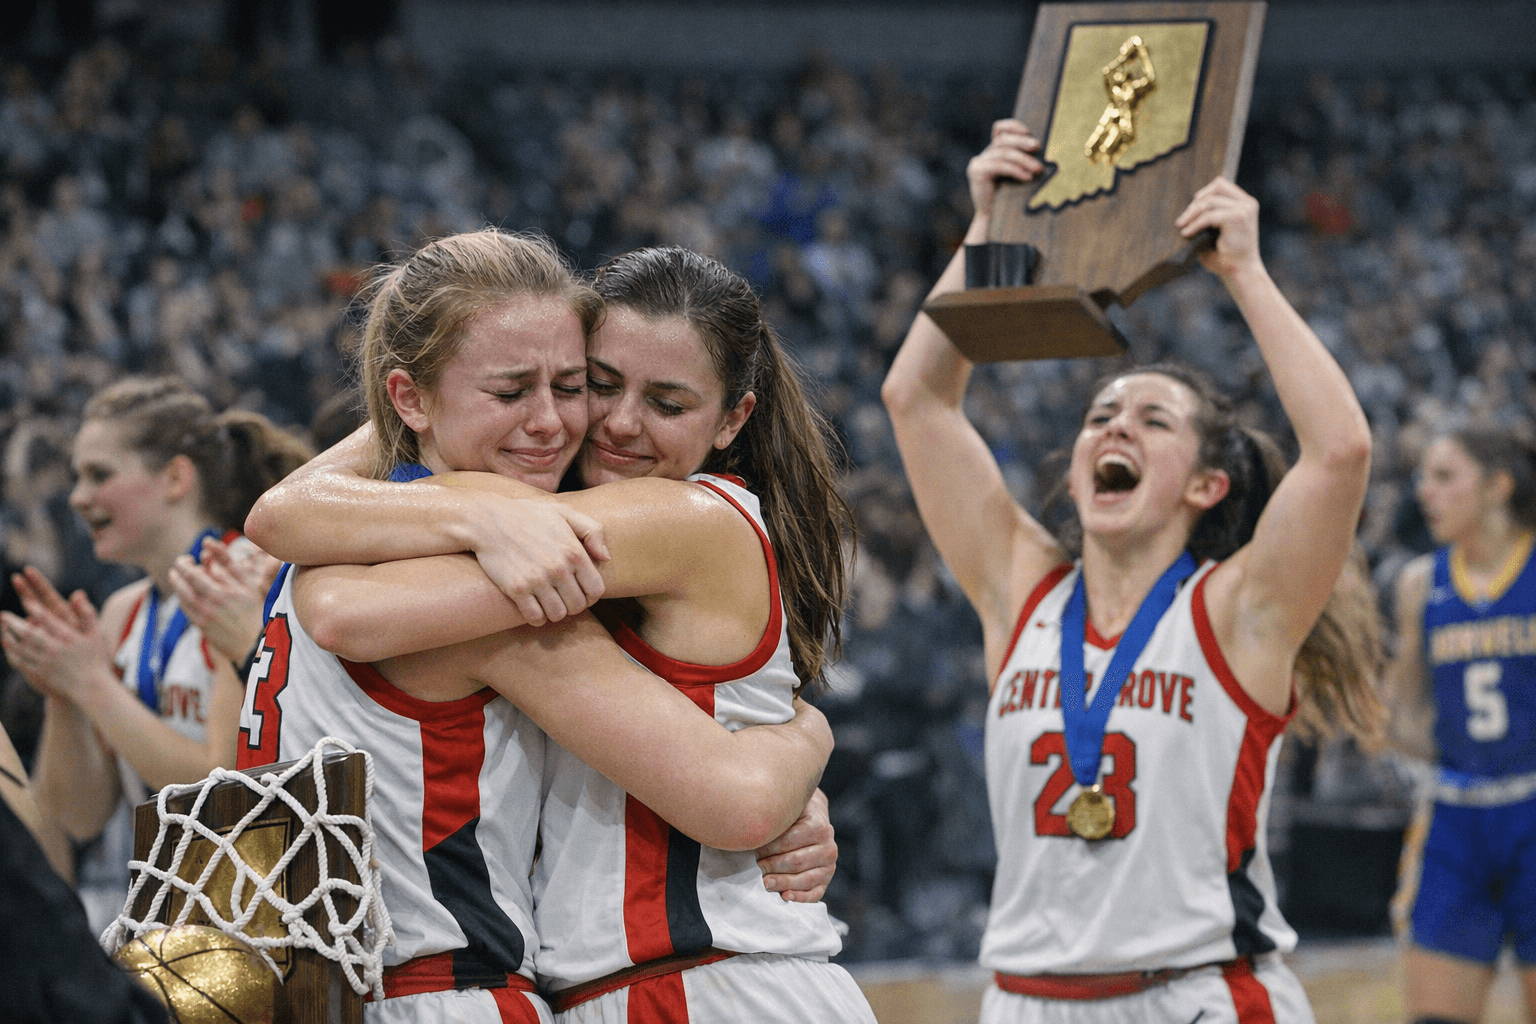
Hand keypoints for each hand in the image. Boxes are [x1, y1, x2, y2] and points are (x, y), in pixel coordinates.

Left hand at [1, 567, 111, 701]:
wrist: (90, 689)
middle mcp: (54, 650)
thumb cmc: (94, 660)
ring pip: (21, 647)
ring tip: (2, 627)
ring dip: (9, 636)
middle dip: (14, 624)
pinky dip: (11, 652)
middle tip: (3, 615)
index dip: (36, 610)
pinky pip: (19, 661)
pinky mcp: (38, 675)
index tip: (26, 601)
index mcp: (68, 639)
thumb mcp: (97, 635)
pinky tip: (7, 644)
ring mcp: (44, 663)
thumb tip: (77, 594)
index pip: (49, 620)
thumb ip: (87, 613)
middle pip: (29, 634)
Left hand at [168, 539, 280, 663]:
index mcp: (224, 592)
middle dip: (177, 571)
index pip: (192, 573)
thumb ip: (232, 568)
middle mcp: (210, 604)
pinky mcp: (202, 627)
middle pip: (183, 584)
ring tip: (176, 577)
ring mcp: (204, 617)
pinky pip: (185, 609)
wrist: (257, 644)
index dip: (184, 564)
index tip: (187, 559)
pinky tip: (184, 594)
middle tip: (179, 565)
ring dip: (176, 584)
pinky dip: (181, 598)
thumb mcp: (251, 587)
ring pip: (181, 596)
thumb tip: (214, 553)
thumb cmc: (259, 613)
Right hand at [464, 493, 609, 626]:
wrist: (487, 520)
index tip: (580, 592)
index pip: (596, 590)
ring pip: (558, 615)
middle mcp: (559, 568)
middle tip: (561, 598)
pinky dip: (536, 618)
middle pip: (578, 606)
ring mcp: (537, 580)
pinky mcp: (517, 590)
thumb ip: (592, 531)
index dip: (590, 596)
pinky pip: (535, 618)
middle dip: (572, 605)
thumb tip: (606, 558)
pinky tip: (532, 607)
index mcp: (574, 552)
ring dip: (554, 613)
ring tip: (547, 603)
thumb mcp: (564, 512)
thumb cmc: (527, 516)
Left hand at [757, 788, 836, 902]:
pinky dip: (800, 897)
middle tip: (757, 866)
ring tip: (765, 882)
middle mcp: (828, 848)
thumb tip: (752, 828)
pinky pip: (815, 894)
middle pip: (796, 862)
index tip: (753, 849)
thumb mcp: (789, 809)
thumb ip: (776, 817)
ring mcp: (829, 866)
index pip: (789, 842)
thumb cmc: (794, 816)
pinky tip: (785, 896)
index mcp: (819, 827)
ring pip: (805, 879)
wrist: (813, 818)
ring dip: (783, 882)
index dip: (768, 848)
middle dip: (773, 865)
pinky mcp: (826, 880)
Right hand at [967, 119, 1043, 223]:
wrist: (995, 222)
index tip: (1029, 132)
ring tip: (1037, 169)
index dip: (1013, 126)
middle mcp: (984, 155)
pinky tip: (1026, 177)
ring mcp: (978, 163)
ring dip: (1023, 160)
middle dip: (1022, 142)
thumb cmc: (1012, 200)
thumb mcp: (1019, 175)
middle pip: (1003, 140)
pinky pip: (999, 165)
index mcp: (994, 153)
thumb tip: (1045, 149)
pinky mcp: (976, 172)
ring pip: (1003, 153)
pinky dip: (1015, 169)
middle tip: (1037, 147)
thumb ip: (1024, 161)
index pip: (999, 129)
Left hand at [1175, 177, 1261, 280]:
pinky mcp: (1238, 218)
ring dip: (1191, 214)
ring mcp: (1245, 209)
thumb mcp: (1215, 232)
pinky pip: (1209, 215)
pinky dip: (1195, 224)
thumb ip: (1207, 216)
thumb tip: (1184, 208)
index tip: (1190, 210)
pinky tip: (1186, 233)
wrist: (1240, 273)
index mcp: (1245, 203)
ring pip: (1210, 202)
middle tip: (1182, 220)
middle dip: (1195, 203)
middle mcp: (1248, 203)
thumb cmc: (1225, 256)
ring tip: (1181, 226)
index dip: (1203, 193)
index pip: (1220, 185)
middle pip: (1215, 188)